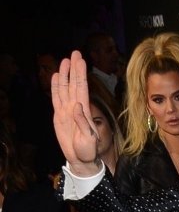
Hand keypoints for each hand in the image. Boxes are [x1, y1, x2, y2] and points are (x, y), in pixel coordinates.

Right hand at [51, 52, 98, 173]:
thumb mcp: (89, 139)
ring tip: (65, 61)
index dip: (81, 74)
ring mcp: (67, 110)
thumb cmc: (88, 150)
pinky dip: (56, 87)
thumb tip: (76, 106)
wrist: (80, 159)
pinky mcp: (59, 115)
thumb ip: (83, 123)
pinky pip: (56, 98)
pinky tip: (56, 77)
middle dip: (74, 69)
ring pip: (65, 88)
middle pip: (74, 84)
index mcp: (85, 111)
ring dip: (65, 74)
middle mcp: (76, 107)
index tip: (81, 60)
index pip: (82, 88)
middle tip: (75, 53)